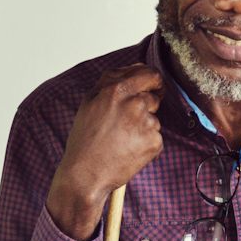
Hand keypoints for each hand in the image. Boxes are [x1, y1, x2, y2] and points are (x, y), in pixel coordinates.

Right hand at [46, 65, 164, 239]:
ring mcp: (146, 123)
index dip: (153, 81)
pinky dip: (145, 143)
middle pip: (154, 97)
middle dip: (145, 106)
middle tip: (126, 122)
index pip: (151, 74)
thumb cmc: (86, 137)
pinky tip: (128, 149)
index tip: (152, 87)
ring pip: (154, 118)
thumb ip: (115, 80)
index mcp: (116, 89)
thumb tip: (139, 67)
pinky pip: (155, 137)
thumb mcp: (92, 101)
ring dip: (143, 126)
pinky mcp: (155, 142)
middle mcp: (134, 103)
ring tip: (121, 138)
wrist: (86, 173)